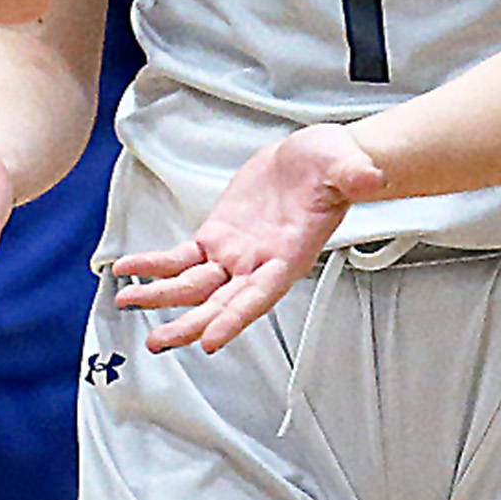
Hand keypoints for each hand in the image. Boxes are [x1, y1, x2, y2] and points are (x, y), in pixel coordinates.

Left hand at [113, 124, 387, 353]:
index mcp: (289, 257)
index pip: (259, 296)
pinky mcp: (217, 235)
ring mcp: (235, 253)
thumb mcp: (346, 167)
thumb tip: (371, 180)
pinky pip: (180, 257)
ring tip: (129, 304)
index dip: (235, 319)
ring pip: (193, 285)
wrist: (316, 158)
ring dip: (162, 297)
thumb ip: (355, 178)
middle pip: (220, 303)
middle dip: (189, 323)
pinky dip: (155, 264)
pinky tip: (129, 269)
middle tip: (160, 341)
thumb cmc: (335, 167)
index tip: (210, 341)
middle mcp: (258, 264)